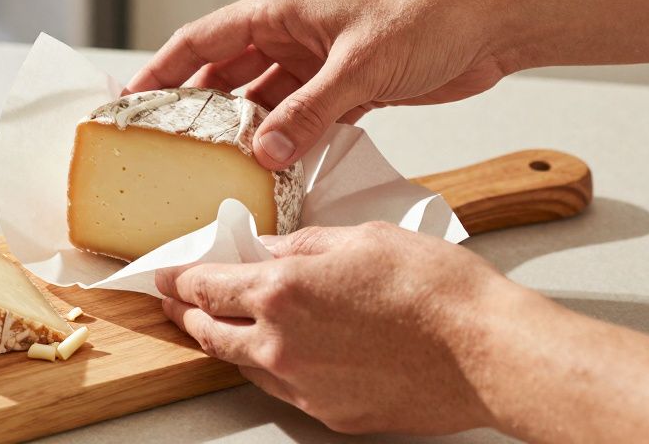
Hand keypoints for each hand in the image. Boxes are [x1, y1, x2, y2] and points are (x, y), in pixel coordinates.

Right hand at [126, 0, 511, 169]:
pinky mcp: (344, 89)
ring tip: (212, 170)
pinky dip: (285, 143)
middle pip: (225, 75)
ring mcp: (316, 63)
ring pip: (262, 102)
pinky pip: (299, 119)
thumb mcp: (360, 67)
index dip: (161, 70)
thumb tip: (263, 154)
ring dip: (243, 133)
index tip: (129, 103)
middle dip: (195, 109)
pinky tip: (269, 171)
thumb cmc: (428, 19)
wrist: (490, 26)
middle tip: (163, 150)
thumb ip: (309, 112)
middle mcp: (291, 34)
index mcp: (282, 10)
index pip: (202, 40)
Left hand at [157, 223, 648, 441]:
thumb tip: (268, 247)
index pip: (207, 285)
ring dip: (226, 341)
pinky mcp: (329, 411)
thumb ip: (303, 244)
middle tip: (178, 303)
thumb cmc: (434, 288)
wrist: (484, 350)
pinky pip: (280, 387)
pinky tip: (278, 351)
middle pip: (210, 331)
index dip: (179, 279)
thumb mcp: (360, 237)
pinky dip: (268, 366)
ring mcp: (302, 383)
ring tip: (223, 325)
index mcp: (282, 288)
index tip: (164, 276)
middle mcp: (280, 341)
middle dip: (188, 314)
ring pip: (242, 362)